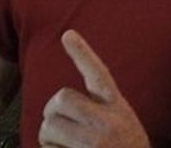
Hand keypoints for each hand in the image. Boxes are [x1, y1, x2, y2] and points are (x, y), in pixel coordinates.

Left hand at [38, 30, 150, 147]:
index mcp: (117, 107)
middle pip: (60, 99)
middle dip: (52, 113)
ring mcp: (93, 142)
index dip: (82, 53)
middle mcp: (107, 121)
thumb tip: (60, 104)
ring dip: (47, 138)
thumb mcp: (122, 123)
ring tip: (64, 147)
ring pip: (48, 126)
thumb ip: (99, 110)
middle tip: (57, 126)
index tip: (67, 34)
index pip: (98, 74)